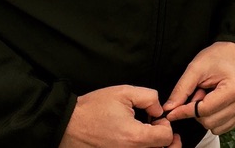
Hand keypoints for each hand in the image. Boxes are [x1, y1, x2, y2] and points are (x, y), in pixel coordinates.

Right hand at [60, 85, 181, 147]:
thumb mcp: (124, 93)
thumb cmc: (94, 109)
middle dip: (162, 139)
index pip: (166, 138)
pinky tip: (134, 141)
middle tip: (157, 129)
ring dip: (152, 146)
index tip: (155, 118)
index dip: (166, 125)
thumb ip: (149, 97)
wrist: (68, 125)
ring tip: (147, 134)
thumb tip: (159, 110)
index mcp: (134, 138)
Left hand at [162, 41, 234, 134]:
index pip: (203, 110)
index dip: (185, 111)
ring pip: (214, 127)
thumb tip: (168, 110)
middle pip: (208, 121)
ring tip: (208, 95)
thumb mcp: (196, 68)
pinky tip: (215, 102)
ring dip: (204, 115)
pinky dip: (212, 118)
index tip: (170, 112)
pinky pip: (221, 127)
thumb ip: (181, 90)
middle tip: (199, 91)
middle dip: (197, 110)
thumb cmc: (217, 57)